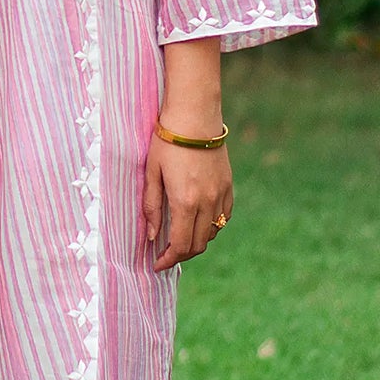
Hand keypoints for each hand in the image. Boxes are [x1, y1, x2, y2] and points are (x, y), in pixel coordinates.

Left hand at [143, 128, 232, 272]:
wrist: (195, 115)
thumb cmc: (167, 142)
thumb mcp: (152, 173)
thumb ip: (152, 207)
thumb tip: (151, 236)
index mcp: (185, 202)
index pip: (180, 245)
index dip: (168, 260)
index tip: (157, 264)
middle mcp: (207, 202)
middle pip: (198, 244)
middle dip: (181, 255)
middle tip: (166, 255)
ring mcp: (221, 194)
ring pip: (213, 233)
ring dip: (196, 242)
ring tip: (180, 239)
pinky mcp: (228, 185)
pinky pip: (224, 217)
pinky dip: (212, 226)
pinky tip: (199, 222)